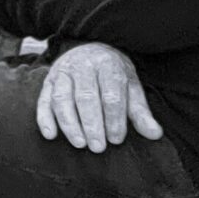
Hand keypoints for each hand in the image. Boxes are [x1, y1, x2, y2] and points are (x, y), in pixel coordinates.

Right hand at [36, 43, 160, 152]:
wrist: (91, 49)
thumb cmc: (114, 74)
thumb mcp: (131, 87)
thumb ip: (140, 112)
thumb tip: (155, 134)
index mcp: (108, 65)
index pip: (111, 95)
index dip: (114, 119)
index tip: (116, 139)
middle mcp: (83, 65)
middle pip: (86, 97)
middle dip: (92, 124)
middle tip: (98, 147)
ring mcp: (62, 72)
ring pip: (62, 98)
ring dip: (69, 123)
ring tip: (80, 143)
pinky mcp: (48, 80)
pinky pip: (43, 99)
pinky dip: (45, 118)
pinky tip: (50, 135)